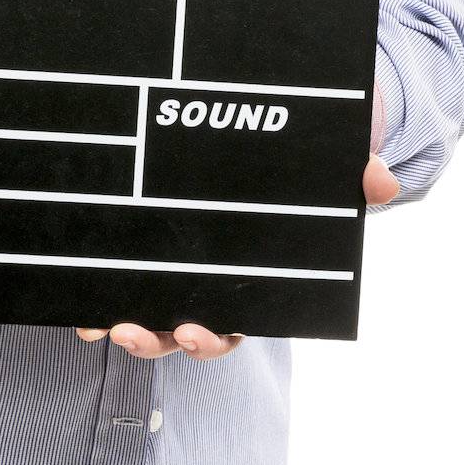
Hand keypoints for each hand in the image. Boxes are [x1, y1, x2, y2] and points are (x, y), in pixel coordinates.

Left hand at [71, 156, 399, 355]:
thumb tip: (383, 179)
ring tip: (104, 322)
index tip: (194, 329)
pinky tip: (80, 300)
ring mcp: (175, 266)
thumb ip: (353, 168)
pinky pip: (123, 279)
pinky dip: (99, 293)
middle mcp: (211, 279)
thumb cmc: (300, 155)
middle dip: (158, 338)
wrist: (275, 126)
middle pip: (184, 327)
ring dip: (127, 326)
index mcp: (254, 274)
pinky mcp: (146, 245)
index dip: (212, 334)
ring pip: (151, 314)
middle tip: (135, 330)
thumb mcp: (327, 157)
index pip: (235, 318)